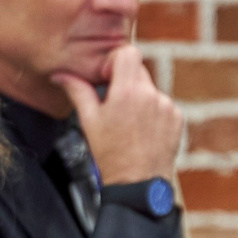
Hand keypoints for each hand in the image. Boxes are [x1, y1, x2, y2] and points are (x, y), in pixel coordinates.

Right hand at [54, 44, 180, 184]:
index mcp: (127, 92)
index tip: (107, 79)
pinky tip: (142, 132)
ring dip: (139, 98)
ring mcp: (167, 106)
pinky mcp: (177, 117)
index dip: (114, 61)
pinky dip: (153, 112)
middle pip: (138, 70)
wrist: (138, 184)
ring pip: (150, 88)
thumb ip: (77, 91)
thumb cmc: (110, 155)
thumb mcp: (89, 121)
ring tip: (129, 124)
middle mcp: (150, 95)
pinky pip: (163, 104)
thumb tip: (60, 75)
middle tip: (114, 105)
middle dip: (125, 81)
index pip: (127, 52)